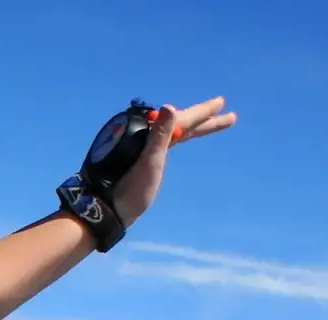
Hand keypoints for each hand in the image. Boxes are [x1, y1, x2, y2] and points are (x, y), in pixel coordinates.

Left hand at [110, 96, 236, 225]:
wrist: (103, 210)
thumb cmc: (127, 189)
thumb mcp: (149, 163)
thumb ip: (160, 136)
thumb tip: (170, 107)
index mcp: (148, 135)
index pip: (182, 120)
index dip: (202, 112)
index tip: (222, 103)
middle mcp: (145, 138)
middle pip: (179, 124)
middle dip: (203, 118)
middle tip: (224, 108)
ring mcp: (142, 149)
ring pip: (174, 132)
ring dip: (193, 126)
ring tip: (209, 120)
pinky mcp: (139, 160)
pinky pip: (164, 141)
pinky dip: (178, 136)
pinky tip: (180, 136)